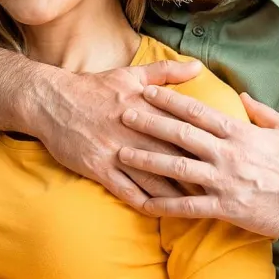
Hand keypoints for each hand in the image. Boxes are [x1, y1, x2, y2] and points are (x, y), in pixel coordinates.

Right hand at [31, 59, 204, 206]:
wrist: (52, 101)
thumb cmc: (93, 88)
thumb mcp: (131, 74)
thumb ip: (166, 72)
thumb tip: (198, 66)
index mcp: (146, 107)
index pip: (183, 129)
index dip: (205, 145)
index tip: (226, 158)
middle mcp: (134, 130)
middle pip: (173, 156)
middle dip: (198, 174)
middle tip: (221, 189)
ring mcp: (116, 151)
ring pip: (153, 177)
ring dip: (175, 194)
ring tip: (197, 207)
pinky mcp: (99, 167)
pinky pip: (125, 190)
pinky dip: (143, 202)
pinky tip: (159, 212)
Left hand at [119, 87, 278, 237]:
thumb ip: (261, 112)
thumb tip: (242, 97)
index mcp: (240, 133)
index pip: (197, 112)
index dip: (170, 100)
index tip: (148, 91)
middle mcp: (227, 154)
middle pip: (180, 134)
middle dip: (150, 122)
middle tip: (124, 114)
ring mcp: (224, 181)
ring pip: (177, 167)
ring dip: (147, 159)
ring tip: (123, 153)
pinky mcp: (226, 207)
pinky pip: (188, 206)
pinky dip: (164, 204)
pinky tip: (144, 201)